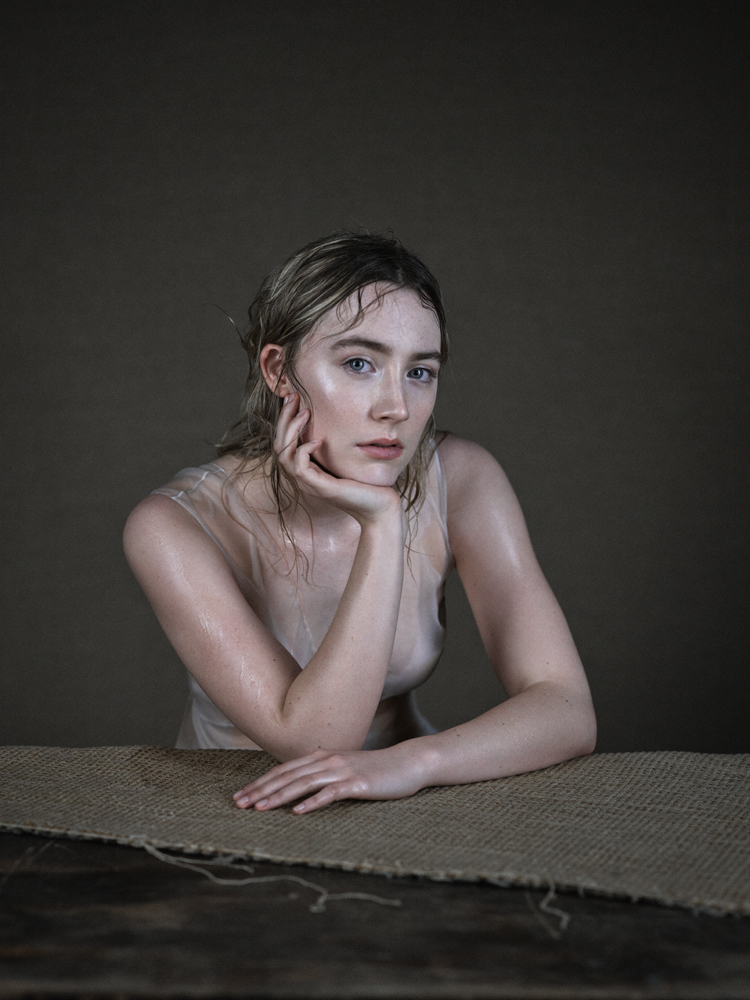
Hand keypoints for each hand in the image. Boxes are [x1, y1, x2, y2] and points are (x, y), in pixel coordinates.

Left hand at [233, 746, 424, 813]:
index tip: (240, 795)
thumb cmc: (376, 769)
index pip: (284, 770)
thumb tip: (300, 786)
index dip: (261, 782)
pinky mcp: (358, 783)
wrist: (408, 763)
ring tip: (260, 808)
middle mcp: (328, 760)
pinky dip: (313, 802)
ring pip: (304, 783)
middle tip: (239, 804)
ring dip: (280, 796)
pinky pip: (331, 793)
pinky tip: (298, 812)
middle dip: (261, 790)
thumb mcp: (344, 769)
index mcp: (322, 756)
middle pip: (288, 776)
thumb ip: (323, 774)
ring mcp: (342, 771)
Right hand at [275, 393, 404, 527]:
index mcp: (307, 470)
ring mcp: (310, 484)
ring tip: (306, 413)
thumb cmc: (367, 483)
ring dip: (292, 430)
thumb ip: (334, 445)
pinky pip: (299, 467)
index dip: (285, 419)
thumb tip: (332, 418)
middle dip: (284, 419)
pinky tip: (319, 440)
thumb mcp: (345, 459)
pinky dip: (304, 450)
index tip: (294, 398)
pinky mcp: (321, 488)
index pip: (284, 443)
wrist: (380, 508)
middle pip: (279, 446)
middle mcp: (304, 477)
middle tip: (293, 397)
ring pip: (284, 455)